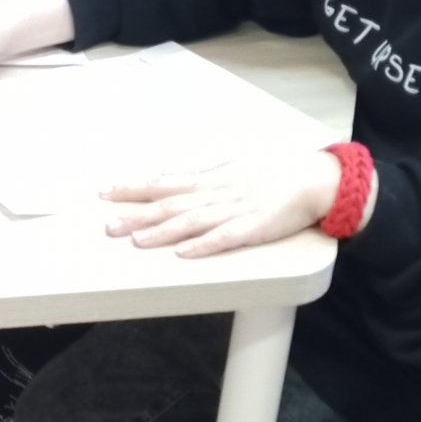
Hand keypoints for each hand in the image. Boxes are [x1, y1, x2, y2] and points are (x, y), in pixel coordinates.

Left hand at [101, 151, 342, 257]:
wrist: (315, 177)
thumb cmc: (272, 173)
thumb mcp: (230, 168)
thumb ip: (199, 176)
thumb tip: (165, 178)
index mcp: (210, 180)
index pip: (164, 184)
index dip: (134, 189)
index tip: (106, 192)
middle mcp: (217, 193)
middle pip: (171, 205)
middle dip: (138, 215)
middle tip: (108, 225)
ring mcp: (236, 210)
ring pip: (193, 222)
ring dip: (163, 231)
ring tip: (137, 240)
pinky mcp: (255, 227)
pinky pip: (226, 238)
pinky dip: (204, 245)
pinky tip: (185, 253)